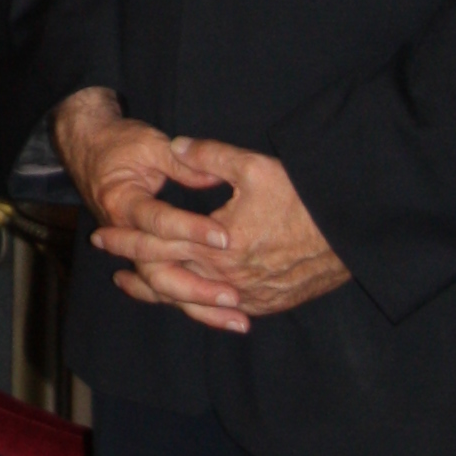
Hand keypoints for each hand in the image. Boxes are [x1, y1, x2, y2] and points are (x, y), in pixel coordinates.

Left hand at [89, 128, 350, 337]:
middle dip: (134, 262)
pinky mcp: (268, 303)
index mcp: (219, 244)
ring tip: (133, 285)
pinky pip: (222, 310)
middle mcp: (228, 276)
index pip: (160, 241)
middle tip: (107, 253)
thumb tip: (178, 145)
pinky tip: (189, 302)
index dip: (128, 236)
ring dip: (159, 291)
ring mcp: (248, 295)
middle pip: (167, 274)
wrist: (353, 234)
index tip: (102, 231)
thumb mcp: (257, 167)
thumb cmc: (306, 198)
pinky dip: (197, 306)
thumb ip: (211, 156)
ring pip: (190, 299)